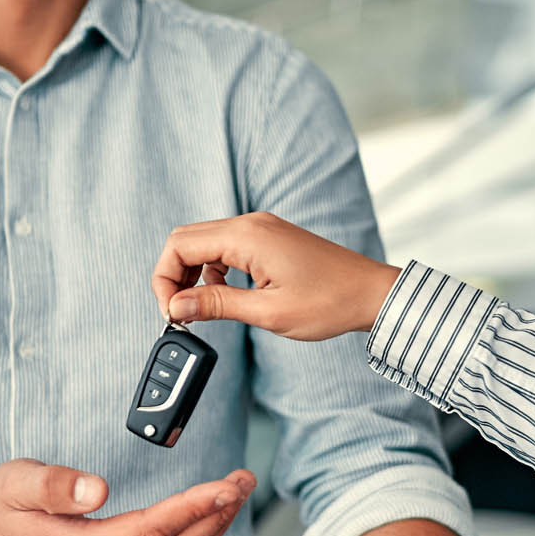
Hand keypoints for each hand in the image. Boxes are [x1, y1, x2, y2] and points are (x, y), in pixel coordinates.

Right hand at [0, 459, 255, 535]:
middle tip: (244, 480)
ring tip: (237, 493)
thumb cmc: (4, 507)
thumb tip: (98, 490)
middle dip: (216, 515)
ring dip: (213, 529)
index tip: (226, 486)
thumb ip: (55, 485)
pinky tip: (211, 517)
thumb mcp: (16, 482)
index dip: (194, 508)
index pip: (150, 531)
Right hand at [151, 211, 401, 340]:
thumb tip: (177, 306)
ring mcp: (261, 228)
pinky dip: (214, 270)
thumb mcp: (267, 312)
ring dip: (193, 274)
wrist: (370, 294)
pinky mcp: (269, 238)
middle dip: (173, 276)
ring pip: (204, 243)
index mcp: (247, 236)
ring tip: (201, 308)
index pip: (180, 245)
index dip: (164, 279)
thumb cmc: (329, 302)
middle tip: (179, 312)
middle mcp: (251, 223)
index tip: (171, 312)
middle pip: (186, 240)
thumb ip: (217, 305)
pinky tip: (226, 296)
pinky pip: (226, 247)